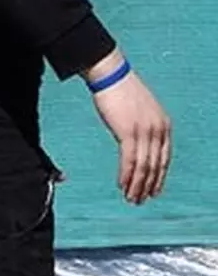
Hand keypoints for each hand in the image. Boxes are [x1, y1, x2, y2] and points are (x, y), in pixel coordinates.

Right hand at [85, 51, 171, 204]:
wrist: (111, 75)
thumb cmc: (121, 91)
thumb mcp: (140, 111)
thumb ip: (143, 127)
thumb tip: (137, 142)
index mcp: (164, 125)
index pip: (164, 159)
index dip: (159, 178)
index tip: (152, 191)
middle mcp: (159, 130)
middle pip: (155, 166)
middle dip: (148, 186)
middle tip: (139, 201)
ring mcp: (145, 131)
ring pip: (143, 166)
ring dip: (137, 185)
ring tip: (131, 198)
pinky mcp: (128, 132)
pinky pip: (130, 160)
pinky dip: (126, 175)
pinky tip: (122, 185)